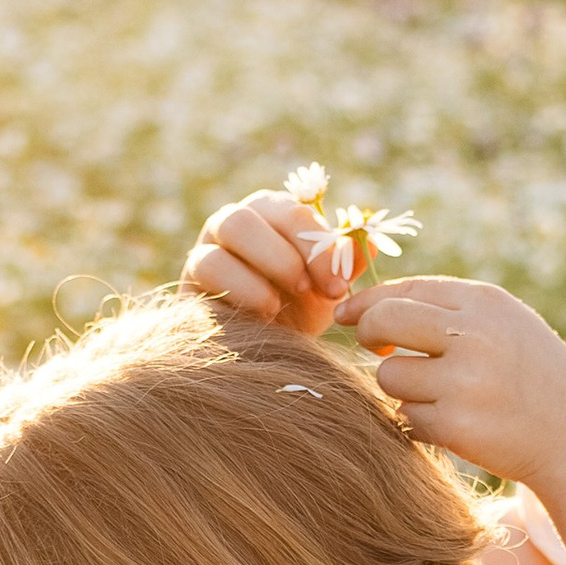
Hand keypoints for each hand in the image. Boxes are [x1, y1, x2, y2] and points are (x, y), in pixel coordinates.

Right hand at [181, 187, 351, 337]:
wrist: (257, 354)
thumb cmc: (296, 315)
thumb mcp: (326, 292)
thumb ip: (348, 265)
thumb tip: (373, 240)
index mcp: (275, 214)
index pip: (296, 212)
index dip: (320, 247)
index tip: (340, 287)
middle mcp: (240, 219)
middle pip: (257, 210)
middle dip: (290, 253)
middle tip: (313, 292)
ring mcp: (210, 242)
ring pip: (233, 226)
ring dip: (265, 264)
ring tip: (281, 304)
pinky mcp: (192, 274)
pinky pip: (209, 264)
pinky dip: (240, 288)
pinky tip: (262, 315)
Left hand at [336, 274, 565, 485]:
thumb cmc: (532, 376)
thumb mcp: (503, 325)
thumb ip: (448, 312)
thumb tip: (372, 308)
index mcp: (483, 303)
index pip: (407, 290)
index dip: (369, 302)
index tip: (347, 315)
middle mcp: (473, 335)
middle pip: (384, 323)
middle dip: (368, 335)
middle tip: (378, 351)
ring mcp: (463, 381)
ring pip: (390, 377)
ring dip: (401, 389)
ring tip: (439, 396)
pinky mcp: (454, 425)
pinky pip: (407, 418)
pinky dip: (419, 422)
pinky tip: (453, 423)